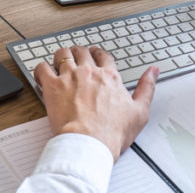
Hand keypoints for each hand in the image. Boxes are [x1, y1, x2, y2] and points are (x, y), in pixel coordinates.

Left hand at [33, 46, 157, 161]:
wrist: (89, 143)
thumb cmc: (112, 132)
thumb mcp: (140, 111)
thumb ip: (147, 87)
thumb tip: (153, 71)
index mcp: (109, 77)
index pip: (103, 55)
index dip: (98, 53)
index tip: (95, 55)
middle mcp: (89, 72)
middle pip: (82, 51)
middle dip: (79, 52)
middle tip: (76, 57)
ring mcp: (69, 77)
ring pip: (62, 54)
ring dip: (60, 55)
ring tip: (59, 61)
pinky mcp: (52, 87)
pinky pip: (41, 68)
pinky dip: (41, 68)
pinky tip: (43, 74)